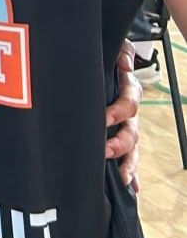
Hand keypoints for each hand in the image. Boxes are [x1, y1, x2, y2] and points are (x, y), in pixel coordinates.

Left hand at [105, 40, 141, 191]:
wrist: (107, 63)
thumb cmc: (107, 57)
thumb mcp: (112, 49)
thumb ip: (119, 52)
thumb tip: (124, 60)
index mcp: (128, 91)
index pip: (129, 103)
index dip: (119, 111)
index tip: (104, 118)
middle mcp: (130, 112)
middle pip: (132, 131)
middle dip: (120, 143)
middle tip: (106, 151)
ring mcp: (127, 127)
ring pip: (132, 147)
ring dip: (128, 163)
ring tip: (123, 178)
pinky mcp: (120, 137)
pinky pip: (129, 157)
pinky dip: (132, 172)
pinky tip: (131, 188)